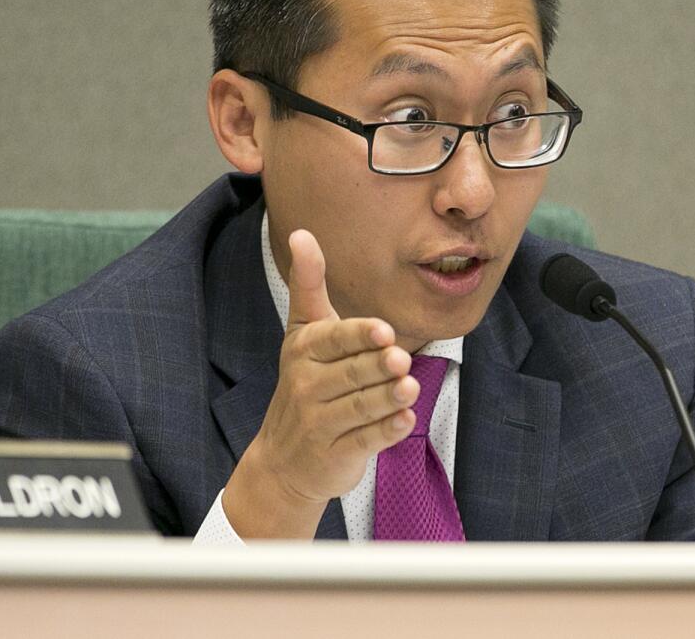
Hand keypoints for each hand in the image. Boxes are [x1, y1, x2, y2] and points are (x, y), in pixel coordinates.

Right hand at [223, 229, 418, 538]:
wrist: (283, 460)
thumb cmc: (304, 382)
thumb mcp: (302, 332)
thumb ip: (309, 284)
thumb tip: (301, 233)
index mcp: (303, 350)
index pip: (333, 339)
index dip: (358, 335)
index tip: (383, 330)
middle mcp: (306, 386)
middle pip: (350, 373)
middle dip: (377, 366)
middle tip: (401, 359)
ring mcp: (319, 423)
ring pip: (359, 407)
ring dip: (386, 397)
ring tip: (410, 387)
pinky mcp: (335, 454)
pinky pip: (363, 442)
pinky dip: (385, 432)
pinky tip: (406, 420)